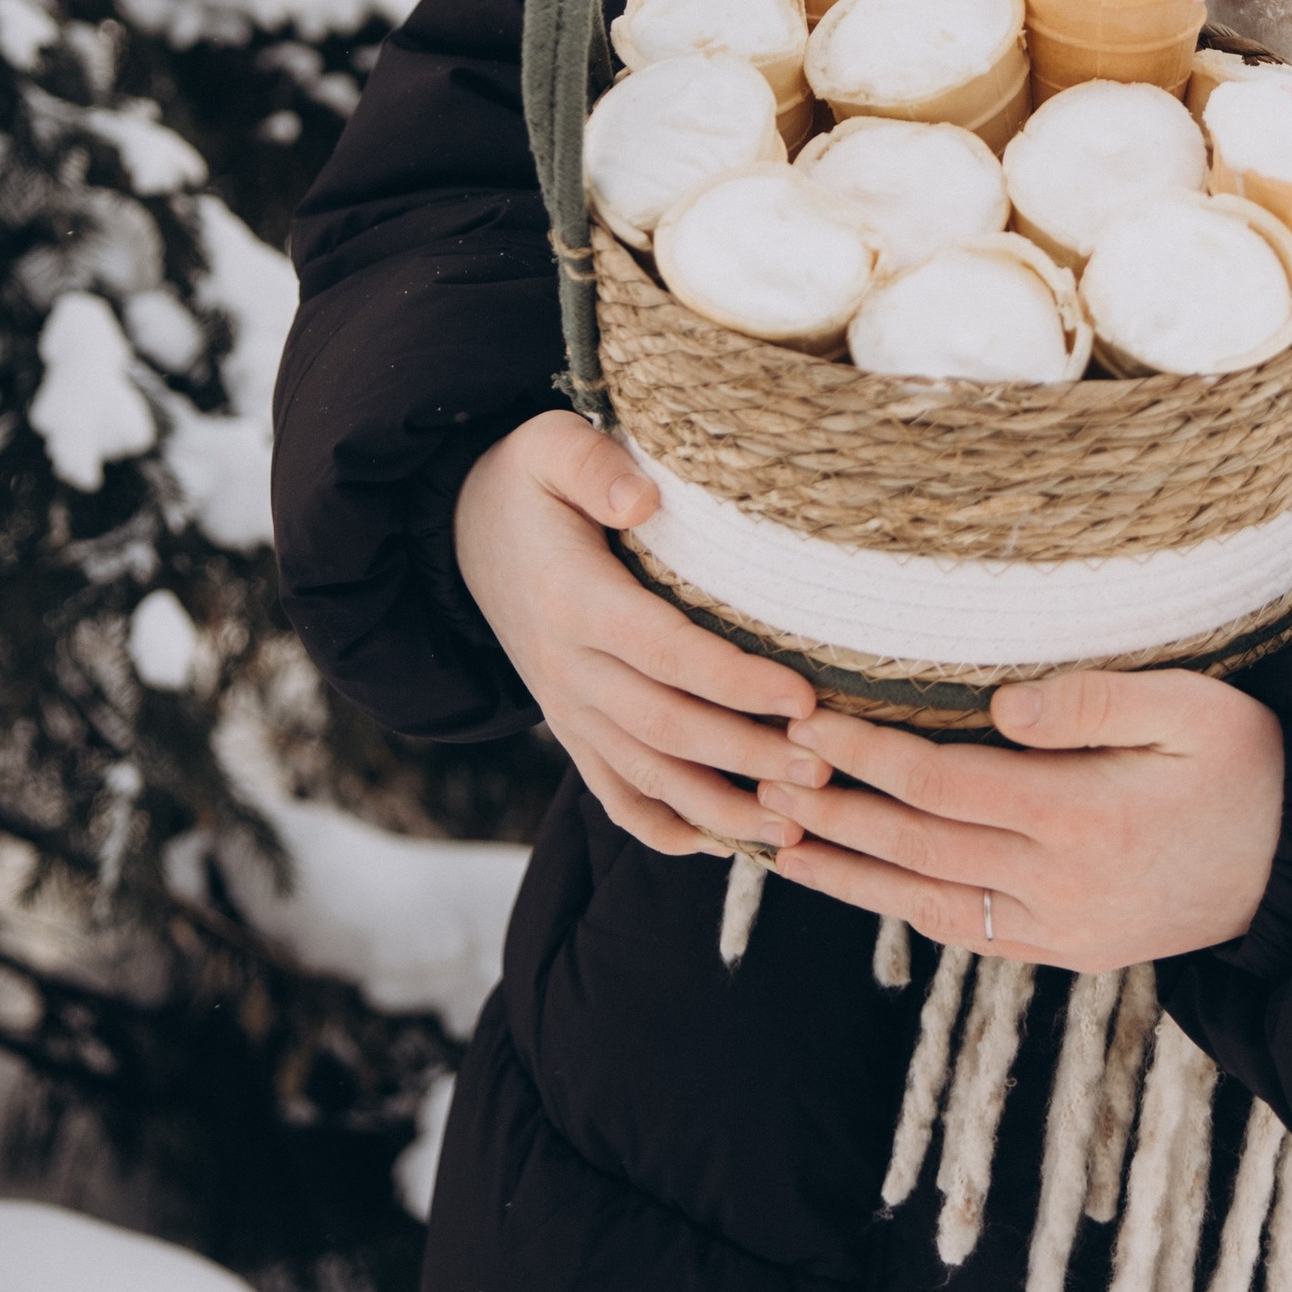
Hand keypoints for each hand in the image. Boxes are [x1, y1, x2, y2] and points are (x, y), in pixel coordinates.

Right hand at [453, 414, 819, 857]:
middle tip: (826, 768)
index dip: (733, 680)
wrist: (464, 534)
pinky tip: (725, 844)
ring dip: (721, 807)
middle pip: (667, 727)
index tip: (803, 696)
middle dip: (749, 754)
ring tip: (796, 825)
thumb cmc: (530, 483)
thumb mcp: (549, 446)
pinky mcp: (572, 730)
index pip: (664, 652)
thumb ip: (592, 465)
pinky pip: (615, 796)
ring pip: (647, 777)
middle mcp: (567, 669)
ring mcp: (567, 709)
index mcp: (573, 599)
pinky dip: (668, 829)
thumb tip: (644, 499)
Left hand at [759, 666, 1285, 970]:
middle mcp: (1062, 885)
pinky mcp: (1070, 949)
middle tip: (762, 776)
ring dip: (844, 874)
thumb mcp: (1191, 705)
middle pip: (916, 849)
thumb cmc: (1247, 762)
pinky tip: (859, 882)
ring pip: (926, 902)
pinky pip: (968, 932)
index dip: (866, 755)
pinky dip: (902, 907)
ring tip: (773, 842)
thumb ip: (1094, 700)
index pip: (942, 785)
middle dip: (833, 811)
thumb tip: (999, 703)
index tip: (808, 722)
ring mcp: (1063, 928)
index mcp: (1084, 817)